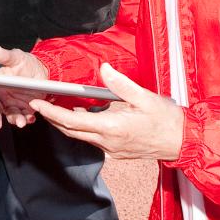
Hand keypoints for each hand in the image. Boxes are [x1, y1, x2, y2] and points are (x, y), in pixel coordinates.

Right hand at [0, 44, 47, 129]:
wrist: (44, 71)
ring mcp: (12, 104)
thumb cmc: (26, 63)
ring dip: (13, 120)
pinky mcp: (24, 110)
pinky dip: (26, 119)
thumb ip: (5, 56)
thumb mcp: (17, 58)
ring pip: (8, 115)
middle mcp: (1, 96)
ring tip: (20, 121)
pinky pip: (23, 117)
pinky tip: (30, 118)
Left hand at [29, 63, 184, 161]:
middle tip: (40, 105)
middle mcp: (108, 142)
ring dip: (68, 124)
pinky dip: (83, 129)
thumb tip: (103, 68)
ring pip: (82, 137)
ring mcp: (112, 150)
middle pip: (72, 132)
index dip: (52, 113)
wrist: (182, 142)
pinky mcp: (116, 152)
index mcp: (113, 128)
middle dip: (53, 118)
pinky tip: (84, 117)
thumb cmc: (166, 119)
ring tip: (57, 108)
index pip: (73, 122)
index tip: (37, 105)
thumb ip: (121, 84)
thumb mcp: (145, 97)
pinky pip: (93, 140)